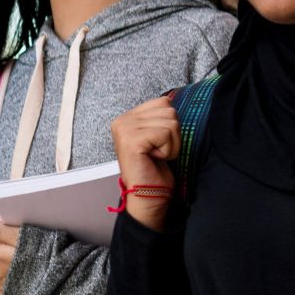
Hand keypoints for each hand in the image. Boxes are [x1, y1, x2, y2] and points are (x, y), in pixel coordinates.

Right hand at [110, 95, 179, 230]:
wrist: (147, 195)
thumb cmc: (155, 168)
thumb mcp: (157, 135)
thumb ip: (159, 117)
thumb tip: (171, 99)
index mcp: (127, 117)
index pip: (164, 102)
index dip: (169, 125)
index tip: (157, 144)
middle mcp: (122, 120)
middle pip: (169, 110)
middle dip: (172, 135)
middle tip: (158, 152)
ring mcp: (125, 129)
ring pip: (171, 121)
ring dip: (171, 143)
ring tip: (156, 156)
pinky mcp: (132, 140)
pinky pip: (167, 133)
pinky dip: (169, 149)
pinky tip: (155, 159)